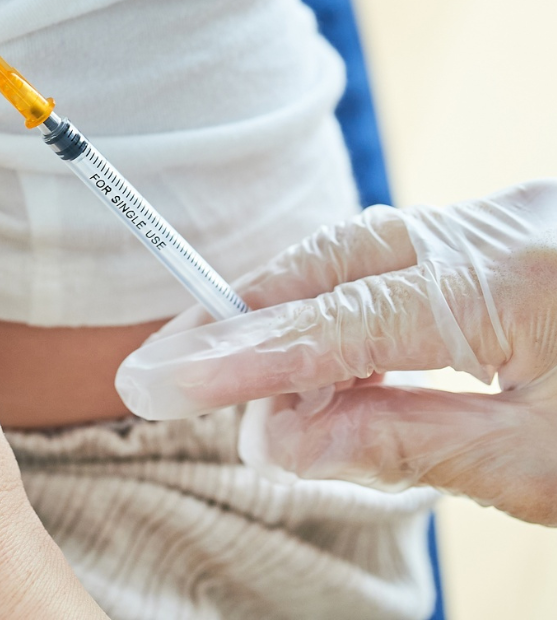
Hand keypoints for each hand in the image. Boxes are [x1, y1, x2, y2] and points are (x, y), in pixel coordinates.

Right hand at [115, 183, 556, 525]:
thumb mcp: (544, 465)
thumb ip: (405, 438)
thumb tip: (281, 433)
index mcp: (514, 279)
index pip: (346, 320)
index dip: (248, 354)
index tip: (165, 382)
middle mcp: (499, 225)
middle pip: (337, 254)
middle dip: (244, 310)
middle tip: (163, 366)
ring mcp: (503, 217)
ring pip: (360, 246)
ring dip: (284, 302)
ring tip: (215, 361)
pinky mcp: (505, 229)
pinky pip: (396, 252)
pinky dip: (336, 296)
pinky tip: (299, 336)